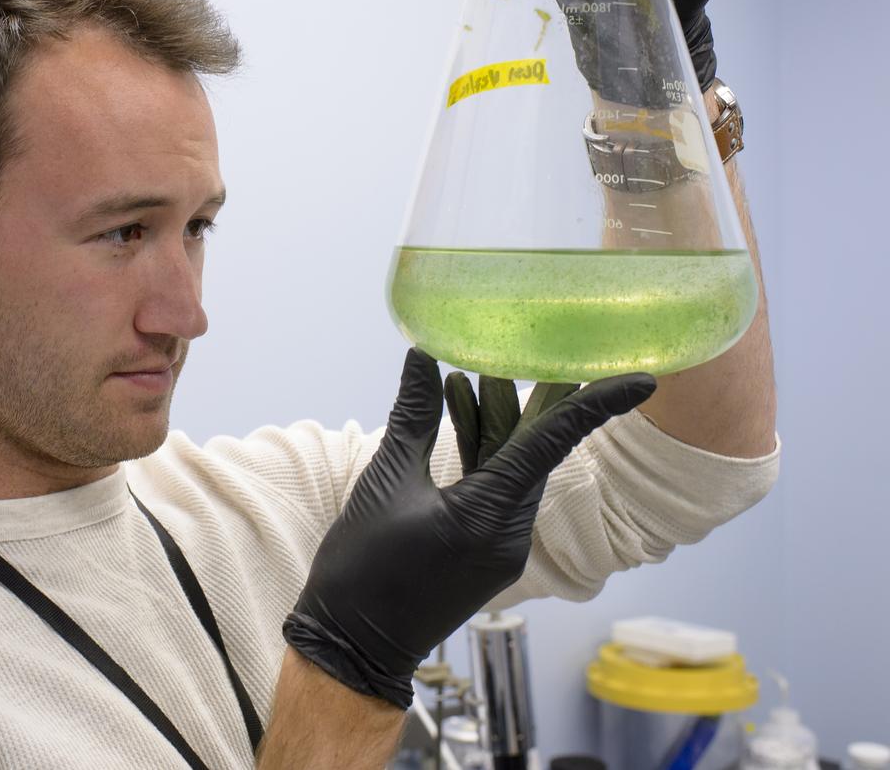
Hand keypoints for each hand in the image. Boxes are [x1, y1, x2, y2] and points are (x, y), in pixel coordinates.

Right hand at [282, 348, 655, 708]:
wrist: (352, 646)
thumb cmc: (363, 571)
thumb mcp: (386, 482)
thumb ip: (414, 416)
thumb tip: (424, 357)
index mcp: (491, 516)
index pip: (553, 444)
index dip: (596, 404)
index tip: (642, 381)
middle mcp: (510, 534)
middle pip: (534, 450)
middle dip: (532, 398)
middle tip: (545, 347)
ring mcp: (500, 546)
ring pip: (511, 468)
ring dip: (492, 422)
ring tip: (472, 373)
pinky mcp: (484, 551)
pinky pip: (494, 489)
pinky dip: (479, 453)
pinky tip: (456, 413)